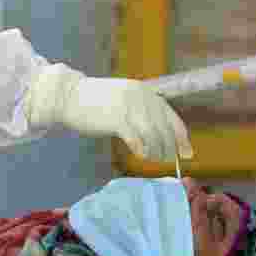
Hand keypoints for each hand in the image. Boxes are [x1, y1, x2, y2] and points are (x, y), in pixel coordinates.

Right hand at [26, 63, 192, 161]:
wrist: (68, 96)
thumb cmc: (95, 101)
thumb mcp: (124, 99)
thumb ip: (141, 111)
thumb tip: (158, 133)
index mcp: (146, 93)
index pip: (171, 117)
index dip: (182, 137)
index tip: (187, 153)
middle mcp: (141, 99)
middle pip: (165, 130)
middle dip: (169, 149)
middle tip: (167, 161)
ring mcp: (129, 109)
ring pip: (153, 137)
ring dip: (156, 152)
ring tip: (151, 159)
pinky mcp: (117, 120)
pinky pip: (137, 140)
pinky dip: (142, 151)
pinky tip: (140, 156)